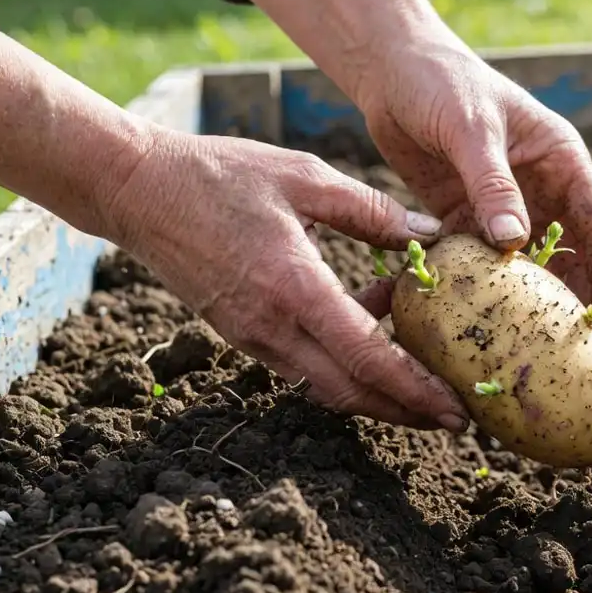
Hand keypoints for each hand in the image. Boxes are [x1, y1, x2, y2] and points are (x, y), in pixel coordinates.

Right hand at [108, 129, 470, 431]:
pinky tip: (375, 322)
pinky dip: (345, 361)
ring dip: (379, 391)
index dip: (416, 391)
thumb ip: (371, 210)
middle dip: (407, 412)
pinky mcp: (242, 334)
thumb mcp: (305, 178)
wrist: (136, 190)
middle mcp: (272, 326)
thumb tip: (428, 236)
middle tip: (455, 418)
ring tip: (427, 382)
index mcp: (294, 288)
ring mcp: (253, 337)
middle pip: (352, 393)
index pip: (367, 359)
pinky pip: (304, 364)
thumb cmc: (219, 175)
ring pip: (328, 386)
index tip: (455, 410)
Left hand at [357, 39, 591, 338]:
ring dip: (525, 301)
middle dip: (575, 299)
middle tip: (576, 350)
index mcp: (561, 161)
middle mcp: (539, 187)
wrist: (391, 70)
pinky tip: (472, 321)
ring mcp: (501, 205)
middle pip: (569, 253)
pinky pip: (477, 260)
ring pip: (524, 264)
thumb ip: (492, 184)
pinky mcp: (462, 215)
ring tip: (526, 347)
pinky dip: (477, 288)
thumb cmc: (443, 82)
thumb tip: (513, 244)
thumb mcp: (472, 129)